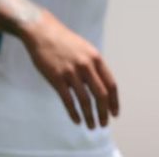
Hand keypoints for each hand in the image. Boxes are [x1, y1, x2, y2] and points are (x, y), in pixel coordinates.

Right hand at [19, 10, 118, 128]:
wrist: (43, 33)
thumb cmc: (65, 42)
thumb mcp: (85, 50)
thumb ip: (93, 67)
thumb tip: (100, 86)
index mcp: (96, 59)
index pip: (111, 84)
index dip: (114, 100)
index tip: (115, 113)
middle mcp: (87, 66)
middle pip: (101, 94)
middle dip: (104, 112)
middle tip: (104, 124)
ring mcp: (71, 72)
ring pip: (85, 100)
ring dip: (90, 115)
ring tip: (92, 126)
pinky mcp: (56, 78)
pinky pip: (68, 100)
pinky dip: (74, 112)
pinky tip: (77, 121)